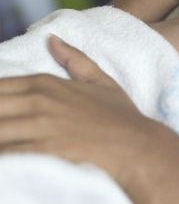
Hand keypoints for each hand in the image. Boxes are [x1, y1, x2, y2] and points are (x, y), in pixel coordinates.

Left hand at [0, 35, 162, 187]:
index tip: (4, 115)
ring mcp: (40, 126)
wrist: (140, 148)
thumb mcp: (103, 82)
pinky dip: (5, 158)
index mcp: (45, 84)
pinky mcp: (43, 151)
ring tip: (5, 146)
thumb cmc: (122, 118)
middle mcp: (39, 102)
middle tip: (5, 131)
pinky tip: (10, 164)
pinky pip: (7, 154)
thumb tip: (51, 39)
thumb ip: (76, 60)